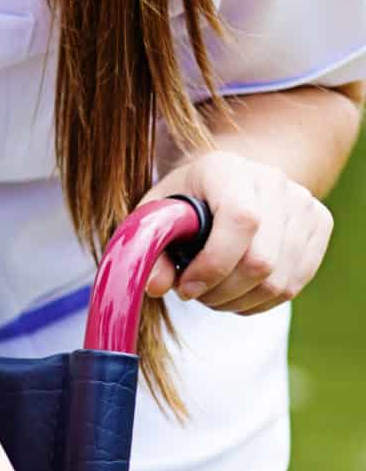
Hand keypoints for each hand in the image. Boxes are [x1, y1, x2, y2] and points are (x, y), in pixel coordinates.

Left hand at [140, 149, 334, 313]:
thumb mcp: (156, 216)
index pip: (241, 220)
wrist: (230, 179)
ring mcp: (303, 202)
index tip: (185, 288)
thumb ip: (150, 247)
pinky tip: (238, 295)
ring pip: (280, 280)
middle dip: (222, 291)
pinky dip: (262, 302)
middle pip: (262, 260)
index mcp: (226, 169)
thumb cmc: (185, 200)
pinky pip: (295, 283)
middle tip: (195, 294)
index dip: (214, 264)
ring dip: (239, 301)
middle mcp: (272, 180)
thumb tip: (156, 286)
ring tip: (213, 295)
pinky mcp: (320, 223)